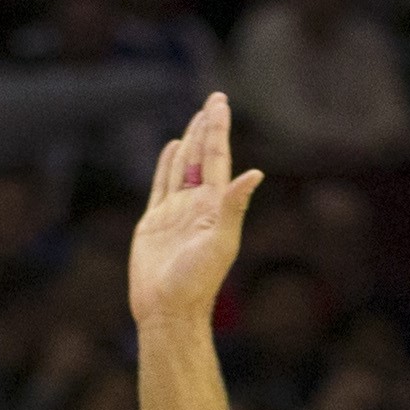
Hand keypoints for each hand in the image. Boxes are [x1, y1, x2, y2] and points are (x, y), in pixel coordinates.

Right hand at [128, 92, 264, 331]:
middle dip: (207, 128)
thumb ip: (234, 206)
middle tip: (214, 99)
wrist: (168, 311)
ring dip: (191, 141)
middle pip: (202, 157)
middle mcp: (197, 205)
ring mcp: (175, 212)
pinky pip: (161, 184)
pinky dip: (167, 164)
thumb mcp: (220, 243)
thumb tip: (255, 174)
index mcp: (214, 206)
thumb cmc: (197, 283)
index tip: (220, 102)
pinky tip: (173, 149)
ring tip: (197, 118)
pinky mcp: (154, 222)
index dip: (218, 129)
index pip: (217, 158)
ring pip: (184, 167)